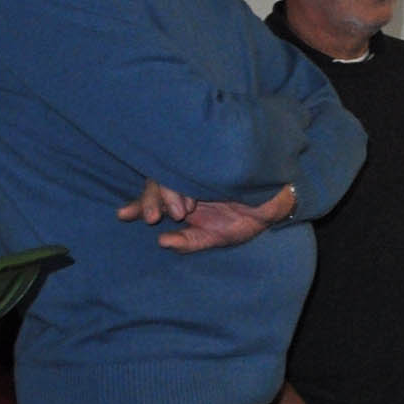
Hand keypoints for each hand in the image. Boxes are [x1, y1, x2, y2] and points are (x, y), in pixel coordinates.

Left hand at [119, 180, 294, 251]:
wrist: (279, 201)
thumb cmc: (249, 218)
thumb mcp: (217, 237)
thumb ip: (190, 242)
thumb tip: (162, 242)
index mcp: (185, 200)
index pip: (154, 198)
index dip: (139, 204)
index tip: (123, 213)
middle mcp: (187, 183)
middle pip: (156, 184)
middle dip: (148, 200)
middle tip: (150, 217)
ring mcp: (198, 170)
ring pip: (169, 174)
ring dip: (168, 194)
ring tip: (179, 212)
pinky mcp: (209, 160)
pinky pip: (188, 165)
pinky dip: (185, 184)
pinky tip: (189, 201)